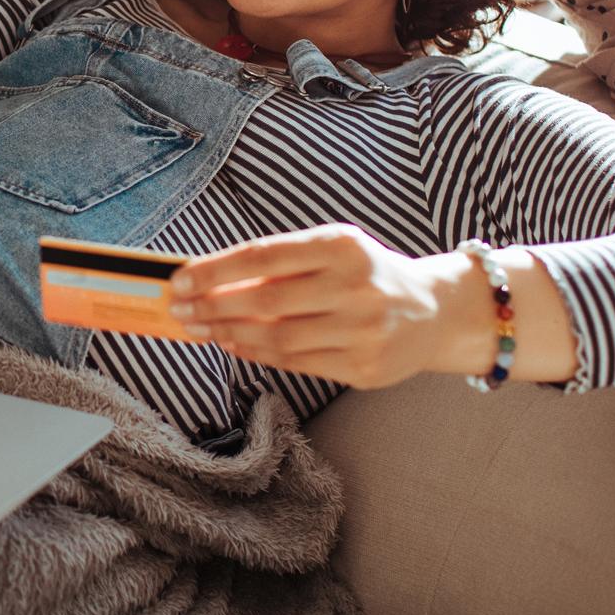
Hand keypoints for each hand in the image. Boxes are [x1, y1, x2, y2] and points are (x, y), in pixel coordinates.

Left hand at [168, 223, 466, 388]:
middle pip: (266, 299)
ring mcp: (363, 330)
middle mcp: (356, 287)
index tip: (180, 279)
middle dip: (212, 305)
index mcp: (342, 246)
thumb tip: (208, 277)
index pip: (263, 256)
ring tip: (199, 328)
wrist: (435, 311)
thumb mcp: (331, 249)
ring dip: (228, 333)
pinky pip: (296, 362)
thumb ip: (279, 260)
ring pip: (277, 336)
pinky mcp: (365, 368)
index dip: (215, 270)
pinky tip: (232, 344)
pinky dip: (256, 353)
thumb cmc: (365, 273)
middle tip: (179, 309)